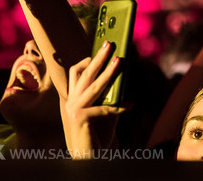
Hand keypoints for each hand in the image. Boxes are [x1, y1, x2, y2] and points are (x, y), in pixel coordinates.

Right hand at [63, 43, 126, 157]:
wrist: (85, 158)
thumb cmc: (95, 137)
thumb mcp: (102, 114)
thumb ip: (109, 99)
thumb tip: (125, 83)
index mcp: (71, 98)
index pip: (75, 73)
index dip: (87, 60)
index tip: (100, 52)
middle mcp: (70, 101)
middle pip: (83, 73)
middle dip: (98, 57)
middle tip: (109, 44)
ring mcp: (73, 109)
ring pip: (93, 85)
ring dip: (108, 72)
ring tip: (120, 61)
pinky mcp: (80, 118)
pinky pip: (104, 108)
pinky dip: (120, 106)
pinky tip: (132, 104)